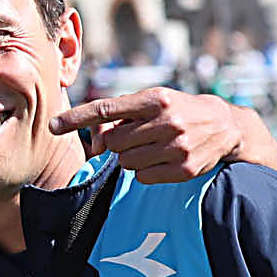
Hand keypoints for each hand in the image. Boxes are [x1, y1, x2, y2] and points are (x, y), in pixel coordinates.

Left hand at [53, 88, 276, 183]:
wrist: (224, 125)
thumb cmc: (177, 109)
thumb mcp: (152, 102)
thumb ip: (120, 117)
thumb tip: (95, 146)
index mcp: (155, 99)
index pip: (106, 109)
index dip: (77, 118)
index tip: (53, 125)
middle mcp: (167, 121)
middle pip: (114, 142)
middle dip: (118, 142)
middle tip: (137, 136)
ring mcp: (177, 147)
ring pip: (126, 162)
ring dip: (131, 157)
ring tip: (153, 146)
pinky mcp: (184, 169)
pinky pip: (143, 177)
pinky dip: (146, 171)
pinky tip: (163, 159)